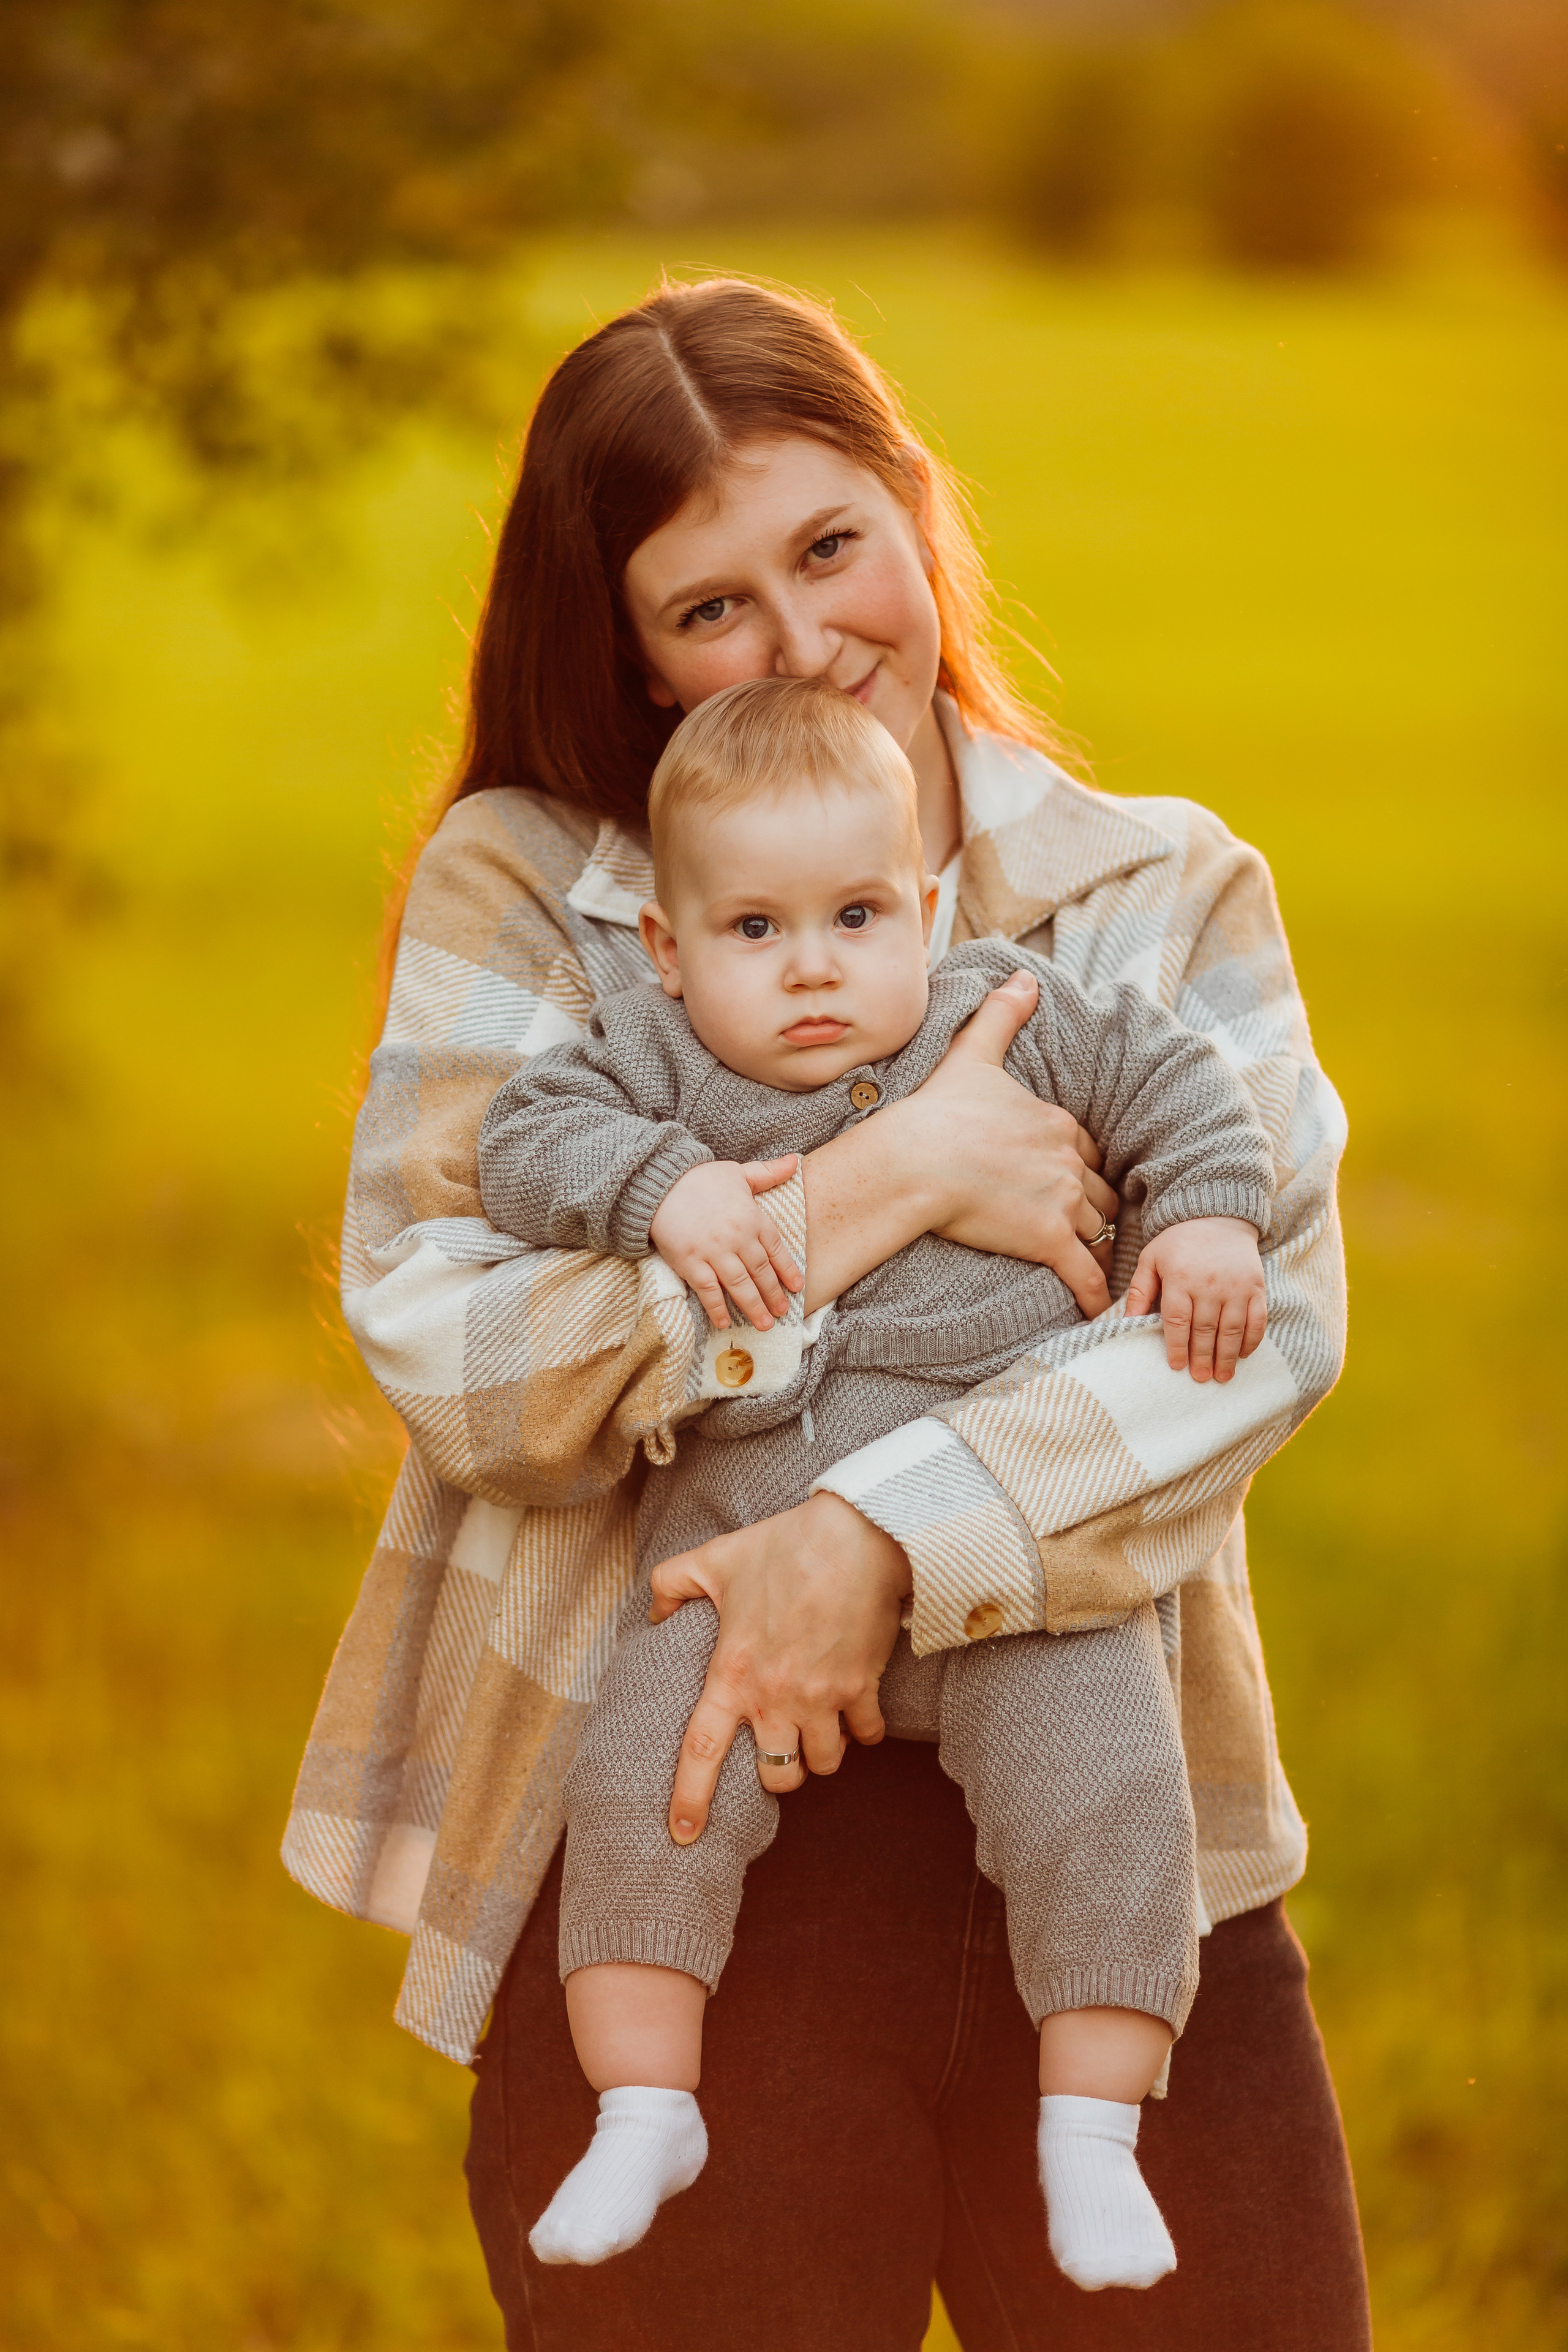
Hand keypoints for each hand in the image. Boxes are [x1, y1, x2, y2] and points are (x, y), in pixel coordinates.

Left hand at [647, 1491, 911, 1842]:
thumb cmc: (784, 1546)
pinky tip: (859, 1715)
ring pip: (823, 1765)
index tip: (683, 1835)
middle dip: (778, 1777)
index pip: (702, 1750)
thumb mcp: (715, 1557)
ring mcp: (823, 1697)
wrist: (855, 1536)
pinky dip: (864, 1733)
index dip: (690, 1798)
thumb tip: (653, 1612)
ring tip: (818, 1732)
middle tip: (779, 1753)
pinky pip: (868, 1736)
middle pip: (777, 1776)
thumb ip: (673, 1583)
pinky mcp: (863, 1688)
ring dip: (821, 1756)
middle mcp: (776, 1696)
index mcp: (732, 1672)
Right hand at [649, 1156, 803, 1331]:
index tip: (797, 1287)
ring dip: (753, 1307)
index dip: (788, 1270)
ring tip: (764, 1324)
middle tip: (782, 1312)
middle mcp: (737, 1238)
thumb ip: (767, 1172)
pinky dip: (717, 1308)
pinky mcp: (691, 1262)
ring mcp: (714, 1252)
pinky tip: (724, 1323)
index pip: (776, 1249)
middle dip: (773, 1295)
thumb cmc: (700, 1178)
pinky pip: (708, 1290)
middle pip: (761, 1272)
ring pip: (740, 1285)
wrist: (659, 1183)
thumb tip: (794, 1161)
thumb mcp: (737, 1171)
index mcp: (752, 1217)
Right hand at [896, 972, 1119, 1314]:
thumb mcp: (974, 1054)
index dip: (1082, 1166)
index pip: (1087, 1150)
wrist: (915, 1160)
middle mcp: (1068, 1162)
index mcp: (1055, 1123)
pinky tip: (1101, 1310)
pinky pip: (1085, 1274)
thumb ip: (1002, 1016)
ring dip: (1098, 1247)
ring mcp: (1061, 1203)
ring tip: (1097, 1266)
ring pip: (1098, 1230)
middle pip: (1100, 1192)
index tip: (1076, 1180)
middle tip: (1087, 1226)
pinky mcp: (1047, 1240)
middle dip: (1097, 1208)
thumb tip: (1023, 975)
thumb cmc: (938, 1112)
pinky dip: (1096, 1294)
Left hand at [1124, 1216, 1266, 1383]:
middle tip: (1200, 1378)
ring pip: (1232, 1329)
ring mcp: (1236, 1286)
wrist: (1217, 1215)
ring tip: (1221, 1377)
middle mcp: (1210, 1284)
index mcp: (1180, 1278)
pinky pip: (1258, 1319)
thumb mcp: (1151, 1260)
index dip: (1177, 1346)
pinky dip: (1251, 1340)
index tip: (1176, 1366)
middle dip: (1202, 1357)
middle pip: (1205, 1329)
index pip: (1177, 1320)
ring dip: (1227, 1356)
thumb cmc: (1179, 1242)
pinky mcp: (1256, 1286)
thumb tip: (1125, 1323)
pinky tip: (1243, 1355)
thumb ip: (1140, 1291)